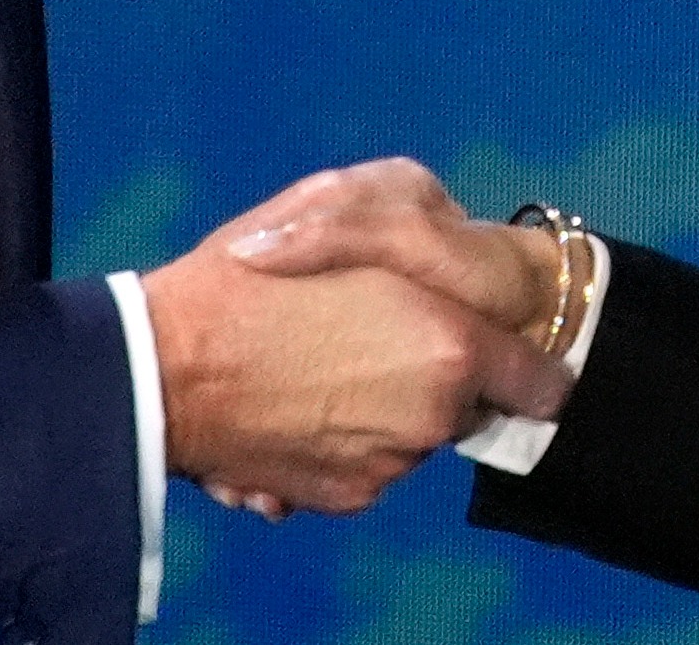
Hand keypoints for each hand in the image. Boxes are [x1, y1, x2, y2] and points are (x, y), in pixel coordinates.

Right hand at [139, 168, 572, 518]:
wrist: (160, 371)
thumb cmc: (249, 277)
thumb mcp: (341, 202)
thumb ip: (420, 216)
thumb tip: (455, 230)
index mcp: (450, 349)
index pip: (538, 382)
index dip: (521, 359)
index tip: (497, 347)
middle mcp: (432, 419)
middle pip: (465, 402)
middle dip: (433, 371)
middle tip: (365, 335)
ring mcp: (390, 466)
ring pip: (413, 432)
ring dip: (385, 404)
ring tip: (314, 363)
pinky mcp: (345, 497)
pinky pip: (366, 463)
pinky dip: (342, 439)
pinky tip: (292, 400)